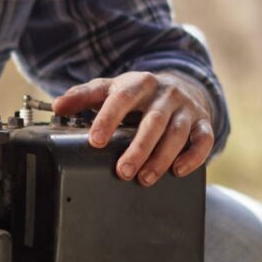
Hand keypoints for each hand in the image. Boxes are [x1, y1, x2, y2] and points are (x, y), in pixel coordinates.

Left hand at [52, 71, 216, 183]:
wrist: (182, 85)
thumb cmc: (139, 94)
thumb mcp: (111, 89)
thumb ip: (84, 96)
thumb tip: (58, 106)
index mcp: (139, 83)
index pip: (121, 99)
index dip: (108, 120)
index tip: (95, 141)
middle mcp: (165, 94)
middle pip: (153, 121)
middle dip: (138, 148)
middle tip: (123, 171)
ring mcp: (186, 108)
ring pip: (177, 133)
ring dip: (162, 158)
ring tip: (145, 179)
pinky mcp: (203, 122)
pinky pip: (204, 139)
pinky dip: (194, 156)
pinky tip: (179, 171)